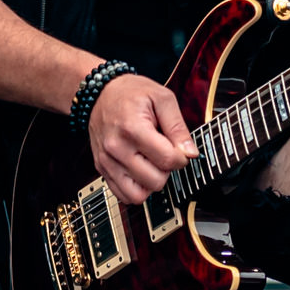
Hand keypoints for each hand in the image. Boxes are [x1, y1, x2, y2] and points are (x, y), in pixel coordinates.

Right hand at [88, 73, 195, 204]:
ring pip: (139, 195)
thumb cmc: (131, 94)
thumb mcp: (162, 98)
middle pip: (155, 180)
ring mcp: (107, 161)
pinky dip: (136, 189)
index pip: (168, 160)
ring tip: (151, 164)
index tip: (179, 148)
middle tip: (164, 153)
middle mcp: (116, 148)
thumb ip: (178, 126)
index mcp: (133, 128)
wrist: (99, 94)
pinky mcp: (101, 168)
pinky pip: (123, 195)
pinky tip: (141, 171)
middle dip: (167, 170)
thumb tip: (190, 152)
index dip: (182, 157)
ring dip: (151, 182)